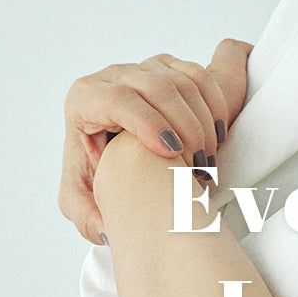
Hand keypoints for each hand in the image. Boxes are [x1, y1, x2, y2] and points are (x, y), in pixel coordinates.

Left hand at [58, 40, 251, 243]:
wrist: (112, 153)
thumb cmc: (96, 173)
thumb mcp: (81, 202)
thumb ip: (87, 218)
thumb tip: (107, 229)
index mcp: (84, 101)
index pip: (115, 99)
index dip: (147, 122)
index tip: (171, 153)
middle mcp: (111, 78)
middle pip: (153, 85)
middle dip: (183, 125)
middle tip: (198, 165)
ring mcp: (141, 68)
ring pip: (179, 79)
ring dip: (201, 119)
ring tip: (206, 158)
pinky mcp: (167, 67)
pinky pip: (197, 74)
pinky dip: (214, 104)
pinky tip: (216, 135)